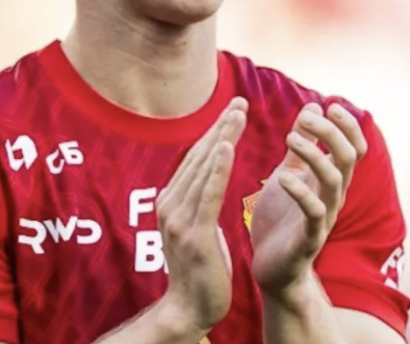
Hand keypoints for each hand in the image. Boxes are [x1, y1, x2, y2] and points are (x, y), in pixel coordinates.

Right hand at [157, 97, 248, 332]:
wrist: (191, 309)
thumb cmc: (201, 269)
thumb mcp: (198, 227)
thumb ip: (200, 201)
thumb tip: (209, 179)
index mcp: (171, 201)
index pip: (196, 159)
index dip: (215, 131)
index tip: (233, 109)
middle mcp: (169, 205)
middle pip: (198, 157)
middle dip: (220, 127)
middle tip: (239, 101)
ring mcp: (179, 219)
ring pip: (203, 169)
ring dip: (222, 137)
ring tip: (238, 114)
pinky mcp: (194, 235)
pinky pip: (207, 194)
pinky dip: (216, 168)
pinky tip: (226, 147)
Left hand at [250, 103, 366, 297]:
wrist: (272, 270)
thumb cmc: (281, 220)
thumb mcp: (288, 174)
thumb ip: (300, 146)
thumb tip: (311, 109)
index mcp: (328, 181)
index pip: (353, 148)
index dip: (347, 126)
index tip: (328, 105)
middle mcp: (332, 197)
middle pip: (348, 159)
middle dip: (332, 133)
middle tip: (309, 116)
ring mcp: (323, 218)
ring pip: (334, 181)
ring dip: (315, 155)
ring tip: (291, 139)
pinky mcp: (308, 238)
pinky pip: (314, 213)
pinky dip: (301, 191)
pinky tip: (283, 176)